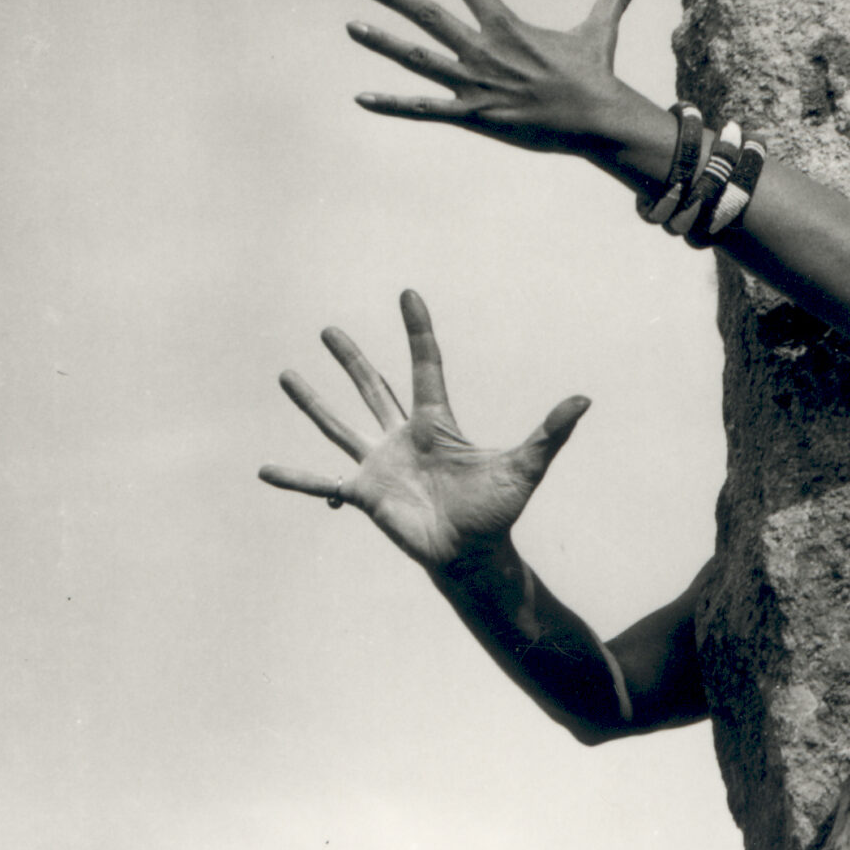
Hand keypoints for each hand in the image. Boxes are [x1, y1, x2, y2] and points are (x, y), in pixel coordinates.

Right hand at [258, 291, 589, 569]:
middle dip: (350, 359)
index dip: (417, 331)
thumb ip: (549, 432)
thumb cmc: (498, 511)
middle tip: (328, 330)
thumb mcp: (525, 466)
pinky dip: (295, 479)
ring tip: (286, 374)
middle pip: (372, 387)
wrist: (473, 555)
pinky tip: (264, 470)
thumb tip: (584, 400)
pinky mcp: (364, 494)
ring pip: (339, 424)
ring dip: (313, 401)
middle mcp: (402, 437)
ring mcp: (379, 464)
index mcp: (436, 421)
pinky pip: (321, 482)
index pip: (424, 365)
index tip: (407, 293)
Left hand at [346, 0, 646, 153]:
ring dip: (382, 41)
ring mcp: (473, 83)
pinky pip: (423, 110)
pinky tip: (361, 98)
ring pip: (416, 58)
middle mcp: (484, 51)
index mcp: (508, 28)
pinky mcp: (471, 115)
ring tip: (353, 26)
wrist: (595, 118)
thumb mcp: (599, 30)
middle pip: (430, 17)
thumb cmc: (596, 76)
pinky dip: (391, 105)